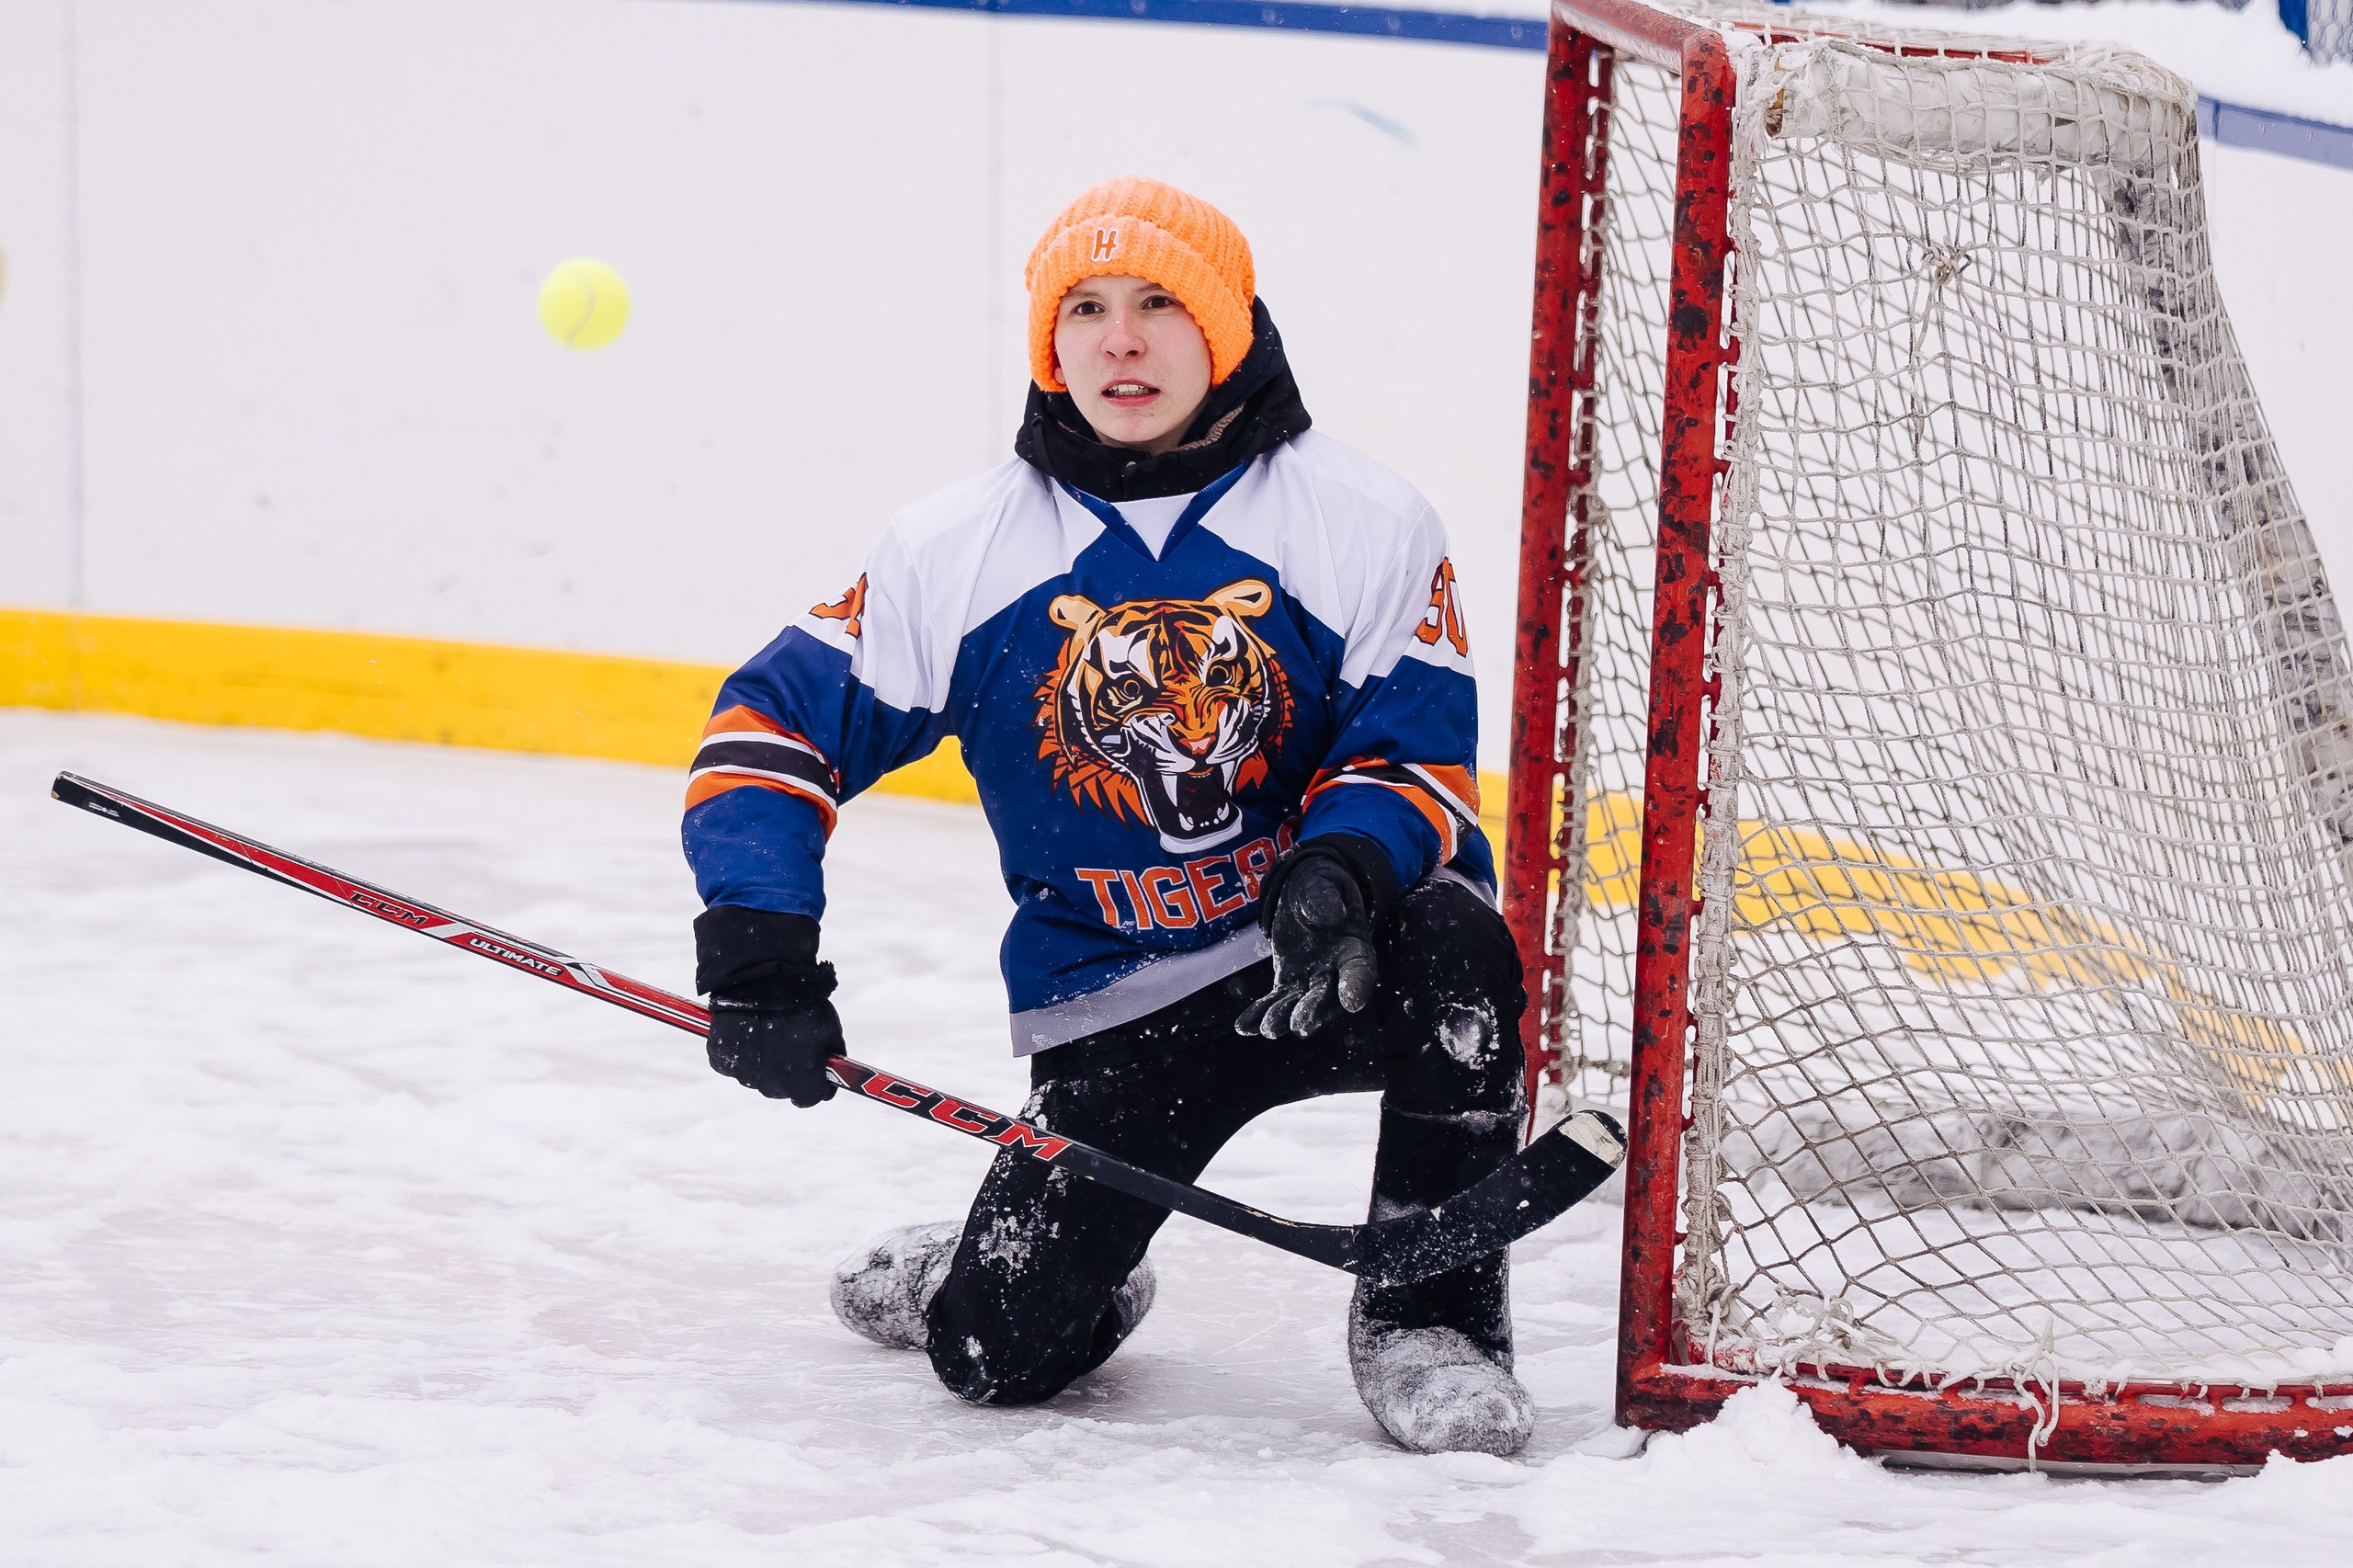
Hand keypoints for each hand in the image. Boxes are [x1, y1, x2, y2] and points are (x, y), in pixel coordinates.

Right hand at [707, 985, 841, 1105]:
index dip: (818, 1084)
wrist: (762, 979)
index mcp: (803, 1082)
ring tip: (771, 1034)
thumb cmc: (801, 1004)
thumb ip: (832, 1055)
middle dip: (792, 1074)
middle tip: (794, 1048)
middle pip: (784, 1090)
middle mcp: (772, 1085)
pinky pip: (735, 1065)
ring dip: (767, 1063)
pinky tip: (750, 1032)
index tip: (818, 1071)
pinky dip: (743, 1053)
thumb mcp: (829, 1028)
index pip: (812, 1097)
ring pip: (759, 1078)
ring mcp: (744, 1074)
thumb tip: (831, 1066)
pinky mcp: (722, 1060)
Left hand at [1238, 843, 1381, 1039]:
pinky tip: (1245, 1027)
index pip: (1360, 972)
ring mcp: (1310, 979)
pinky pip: (1275, 999)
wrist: (1304, 892)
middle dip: (1313, 1011)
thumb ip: (1325, 897)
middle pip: (1327, 997)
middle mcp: (1335, 971)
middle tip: (1299, 1024)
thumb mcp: (1323, 882)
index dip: (1358, 987)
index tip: (1352, 1002)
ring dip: (1283, 1017)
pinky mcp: (1288, 980)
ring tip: (1268, 1029)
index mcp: (1354, 948)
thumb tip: (1330, 916)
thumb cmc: (1320, 885)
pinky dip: (1260, 1013)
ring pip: (1298, 1003)